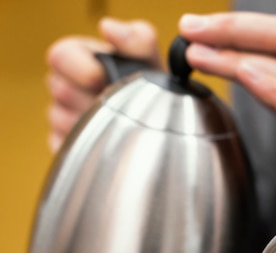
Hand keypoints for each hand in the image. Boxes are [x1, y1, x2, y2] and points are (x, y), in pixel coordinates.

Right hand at [45, 18, 161, 151]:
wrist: (161, 129)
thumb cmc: (152, 93)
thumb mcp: (152, 63)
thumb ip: (138, 41)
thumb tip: (110, 30)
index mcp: (79, 58)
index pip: (60, 55)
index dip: (83, 69)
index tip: (104, 79)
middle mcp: (66, 85)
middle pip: (62, 91)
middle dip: (95, 100)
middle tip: (118, 104)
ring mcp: (63, 116)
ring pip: (65, 122)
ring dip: (97, 125)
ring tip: (118, 123)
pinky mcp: (65, 144)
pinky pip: (68, 146)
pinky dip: (92, 147)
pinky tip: (109, 141)